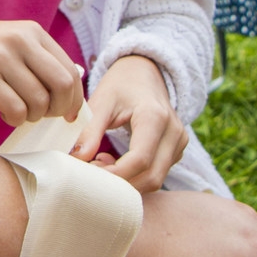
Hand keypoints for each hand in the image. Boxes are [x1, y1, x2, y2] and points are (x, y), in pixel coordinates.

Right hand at [0, 17, 83, 125]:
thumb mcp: (9, 42)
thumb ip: (39, 60)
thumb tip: (72, 91)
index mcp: (31, 32)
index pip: (70, 70)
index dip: (75, 99)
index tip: (69, 113)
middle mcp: (19, 41)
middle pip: (62, 86)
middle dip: (60, 110)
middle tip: (45, 117)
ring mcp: (0, 58)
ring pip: (39, 102)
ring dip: (33, 116)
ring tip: (18, 111)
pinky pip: (16, 110)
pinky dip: (15, 119)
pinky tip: (5, 113)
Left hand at [72, 55, 187, 192]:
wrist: (144, 73)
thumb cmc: (121, 85)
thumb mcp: (102, 101)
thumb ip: (90, 130)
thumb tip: (77, 159)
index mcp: (155, 117)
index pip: (140, 159)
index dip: (114, 174)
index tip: (89, 172)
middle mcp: (174, 132)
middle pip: (151, 176)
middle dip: (120, 183)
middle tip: (91, 171)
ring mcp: (179, 143)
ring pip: (156, 179)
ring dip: (127, 181)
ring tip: (100, 163)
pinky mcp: (177, 151)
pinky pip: (157, 174)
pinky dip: (135, 176)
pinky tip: (114, 162)